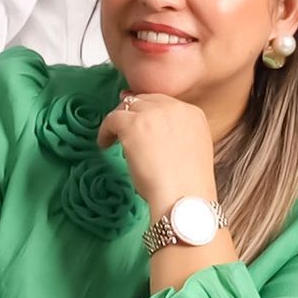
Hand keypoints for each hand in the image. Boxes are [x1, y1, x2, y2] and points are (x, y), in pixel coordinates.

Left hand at [97, 92, 217, 215]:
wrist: (184, 198)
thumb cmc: (188, 186)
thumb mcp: (194, 151)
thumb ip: (178, 136)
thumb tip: (153, 135)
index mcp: (193, 114)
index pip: (165, 102)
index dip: (149, 112)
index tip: (140, 121)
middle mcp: (174, 108)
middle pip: (146, 100)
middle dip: (133, 112)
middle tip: (122, 126)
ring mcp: (153, 114)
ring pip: (128, 106)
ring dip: (119, 121)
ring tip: (113, 138)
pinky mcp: (133, 125)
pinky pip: (112, 119)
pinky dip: (105, 131)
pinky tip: (104, 144)